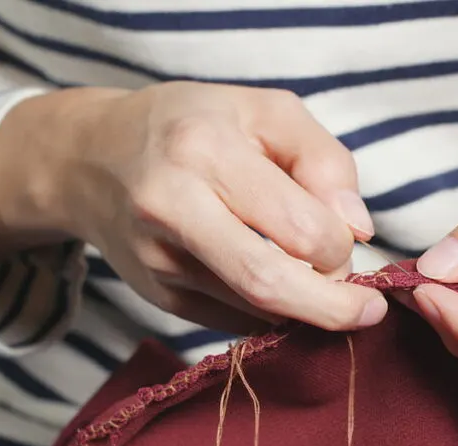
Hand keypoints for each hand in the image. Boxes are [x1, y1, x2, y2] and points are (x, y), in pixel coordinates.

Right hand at [0, 82, 387, 333]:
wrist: (92, 158)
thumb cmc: (192, 126)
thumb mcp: (265, 112)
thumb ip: (324, 160)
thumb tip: (357, 230)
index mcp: (204, 149)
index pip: (297, 225)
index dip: (341, 246)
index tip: (351, 242)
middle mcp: (171, 206)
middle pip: (268, 284)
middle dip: (332, 308)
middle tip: (365, 311)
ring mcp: (158, 259)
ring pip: (253, 310)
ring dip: (302, 307)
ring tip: (318, 281)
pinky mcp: (157, 296)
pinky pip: (232, 320)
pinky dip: (268, 312)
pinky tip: (277, 285)